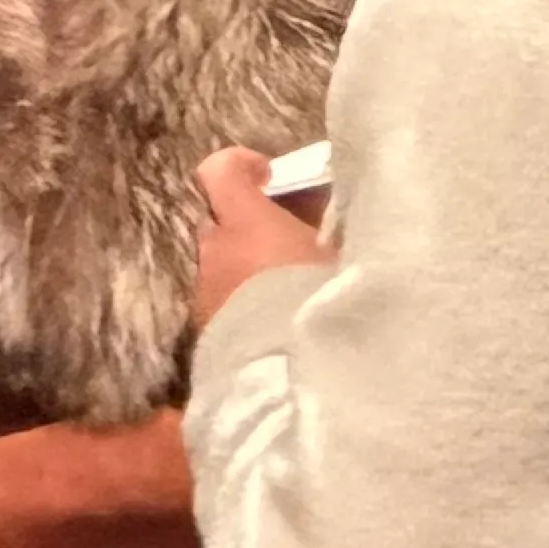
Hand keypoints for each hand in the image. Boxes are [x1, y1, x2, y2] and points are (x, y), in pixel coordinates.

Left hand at [192, 148, 326, 329]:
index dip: (239, 166)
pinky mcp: (203, 335)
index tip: (268, 177)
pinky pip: (221, 307)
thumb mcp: (344, 259)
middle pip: (220, 224)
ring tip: (286, 296)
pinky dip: (241, 308)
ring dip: (245, 272)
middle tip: (289, 246)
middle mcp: (215, 253)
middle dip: (248, 228)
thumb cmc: (322, 305)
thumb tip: (343, 224)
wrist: (289, 381)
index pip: (218, 172)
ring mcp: (204, 296)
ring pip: (220, 269)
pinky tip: (274, 329)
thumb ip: (336, 233)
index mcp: (246, 224)